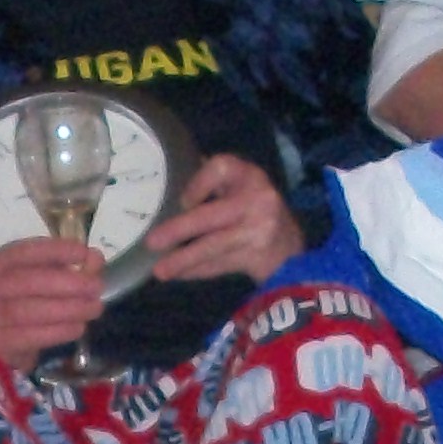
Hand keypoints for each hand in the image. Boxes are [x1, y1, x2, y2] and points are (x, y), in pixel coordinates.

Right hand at [0, 233, 107, 370]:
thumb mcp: (39, 282)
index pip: (24, 252)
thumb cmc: (19, 307)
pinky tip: (78, 328)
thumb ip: (66, 267)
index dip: (55, 251)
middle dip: (68, 283)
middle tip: (96, 288)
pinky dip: (59, 332)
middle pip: (29, 281)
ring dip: (69, 309)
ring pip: (32, 310)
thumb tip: (94, 258)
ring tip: (94, 309)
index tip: (84, 252)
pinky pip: (32, 336)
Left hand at [143, 153, 306, 283]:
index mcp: (249, 175)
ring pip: (215, 245)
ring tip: (160, 271)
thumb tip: (168, 181)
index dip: (197, 183)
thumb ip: (211, 183)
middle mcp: (259, 199)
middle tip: (152, 242)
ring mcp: (261, 230)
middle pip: (213, 215)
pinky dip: (198, 270)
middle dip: (179, 230)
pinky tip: (179, 274)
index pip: (220, 168)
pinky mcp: (259, 257)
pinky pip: (221, 264)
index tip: (182, 201)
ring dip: (184, 259)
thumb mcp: (240, 187)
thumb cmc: (255, 210)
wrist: (290, 247)